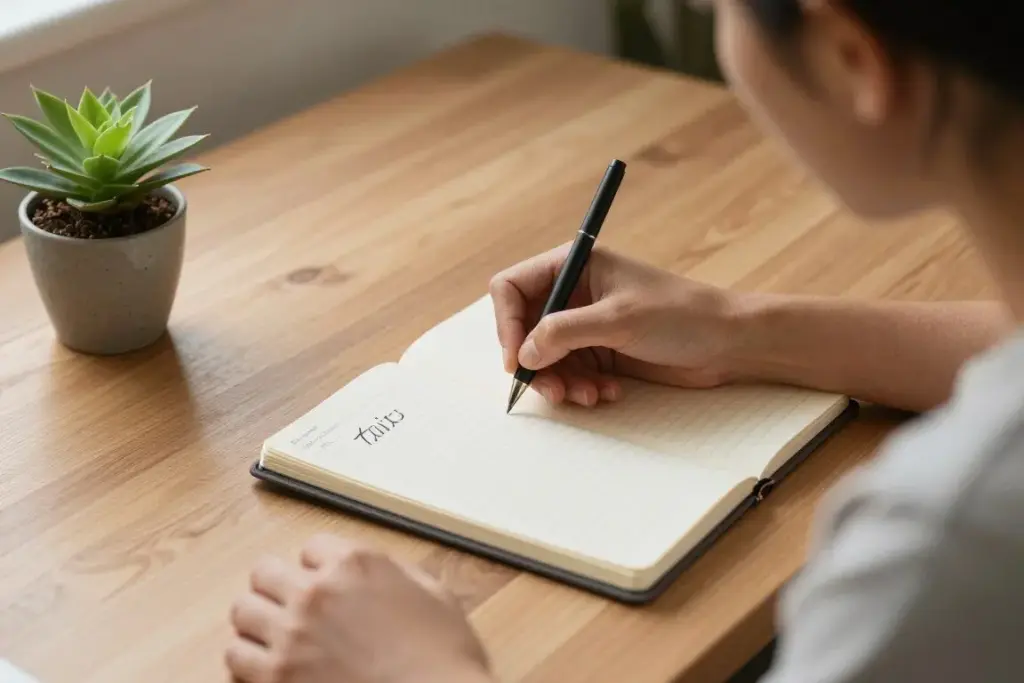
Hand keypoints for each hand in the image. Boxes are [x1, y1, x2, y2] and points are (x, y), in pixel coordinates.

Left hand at [226, 534, 492, 682]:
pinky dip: (250, 662)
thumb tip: (374, 571)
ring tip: (279, 638)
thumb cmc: (444, 661)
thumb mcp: (434, 595)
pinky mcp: (275, 679)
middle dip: (280, 588)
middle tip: (295, 608)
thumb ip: (395, 573)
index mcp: (355, 565)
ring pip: (243, 612)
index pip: (312, 547)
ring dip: (261, 623)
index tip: (328, 583)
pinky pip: (235, 658)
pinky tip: (272, 667)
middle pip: (265, 572)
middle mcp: (316, 593)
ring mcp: (291, 637)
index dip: (322, 567)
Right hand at [489, 243, 739, 405]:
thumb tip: (523, 354)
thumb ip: (564, 333)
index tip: (516, 359)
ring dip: (560, 382)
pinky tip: (608, 392)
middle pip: (524, 329)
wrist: (729, 342)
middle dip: (535, 363)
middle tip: (553, 390)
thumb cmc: (681, 314)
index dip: (507, 323)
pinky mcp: (601, 351)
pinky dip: (581, 387)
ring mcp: (587, 324)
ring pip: (545, 358)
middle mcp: (574, 292)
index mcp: (574, 264)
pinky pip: (571, 373)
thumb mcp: (618, 319)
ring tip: (588, 396)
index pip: (512, 287)